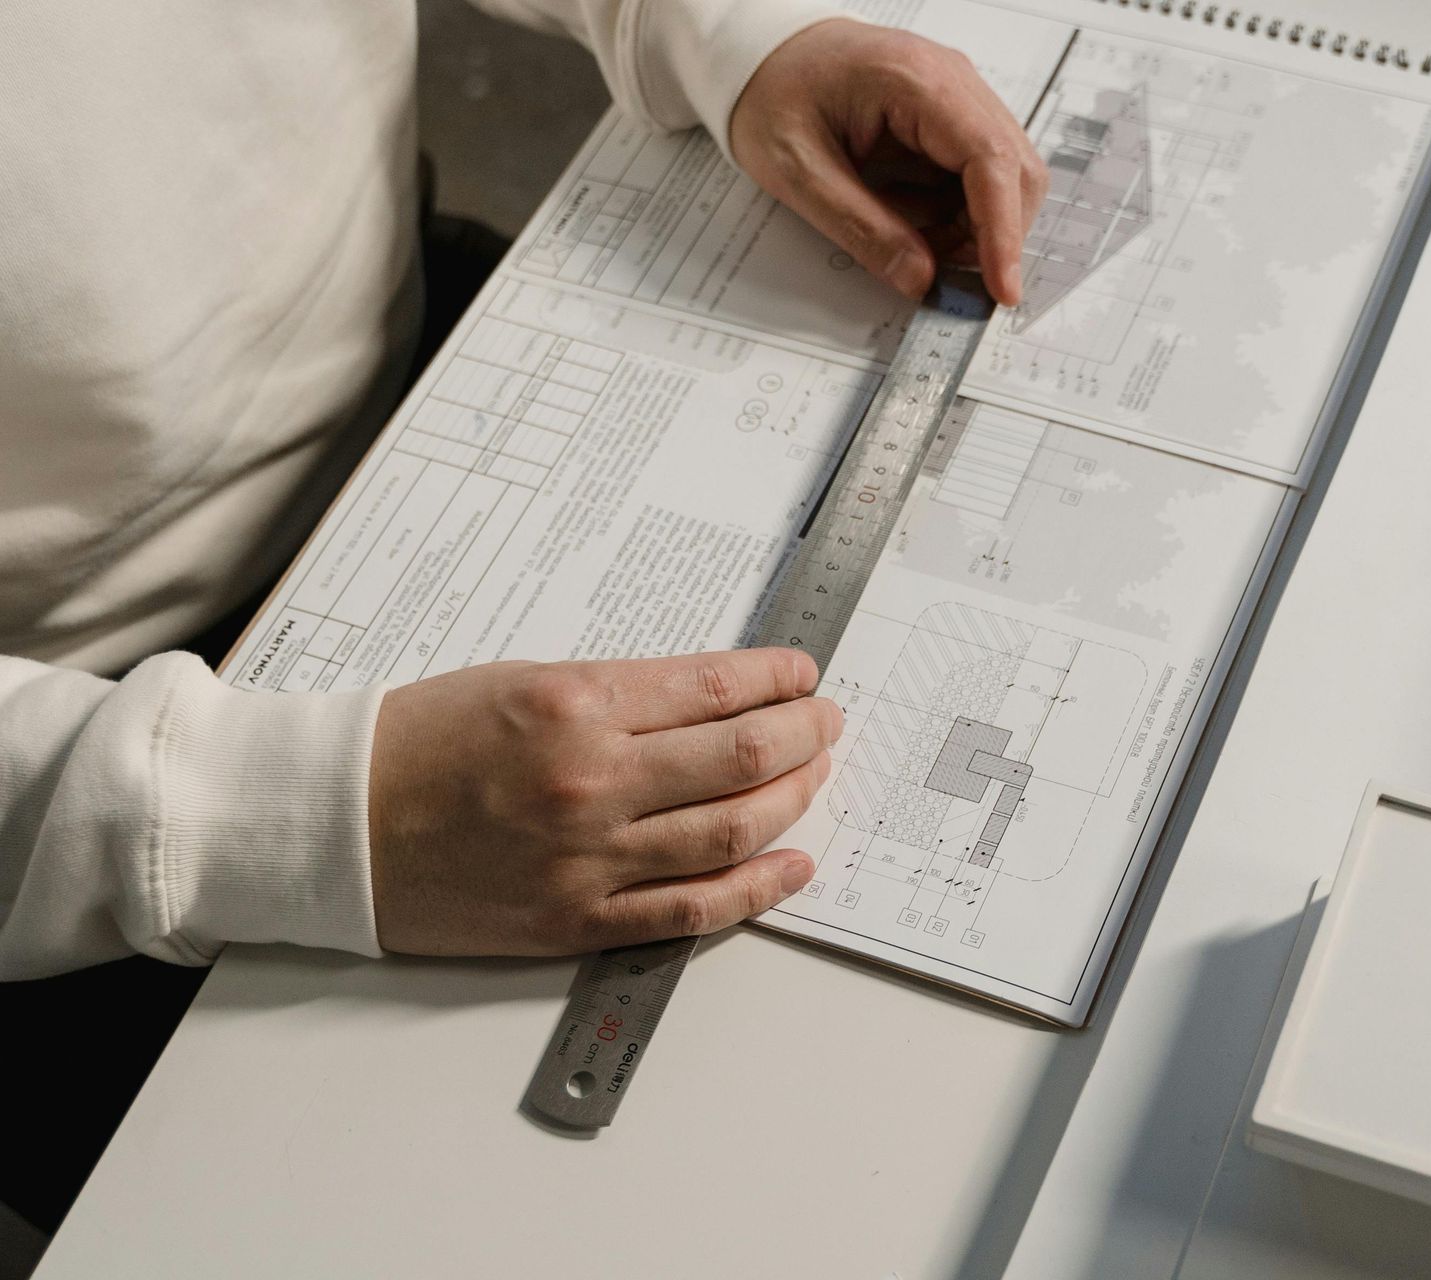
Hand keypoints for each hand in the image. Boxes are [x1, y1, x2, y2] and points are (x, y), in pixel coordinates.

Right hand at [367, 649, 840, 955]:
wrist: (333, 825)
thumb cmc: (415, 744)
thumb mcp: (520, 680)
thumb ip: (619, 694)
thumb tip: (711, 699)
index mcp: (577, 705)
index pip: (717, 688)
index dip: (779, 680)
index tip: (804, 675)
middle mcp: (594, 780)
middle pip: (746, 756)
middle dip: (806, 734)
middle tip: (827, 723)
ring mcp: (590, 857)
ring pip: (735, 829)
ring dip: (796, 799)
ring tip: (817, 777)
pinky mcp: (578, 920)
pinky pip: (693, 908)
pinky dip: (757, 887)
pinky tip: (793, 864)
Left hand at [731, 18, 1048, 305]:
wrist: (760, 53)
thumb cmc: (772, 92)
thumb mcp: (799, 172)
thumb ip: (862, 229)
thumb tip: (920, 278)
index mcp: (915, 81)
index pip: (989, 158)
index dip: (1003, 230)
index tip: (1001, 286)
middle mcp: (950, 81)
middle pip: (1014, 169)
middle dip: (992, 235)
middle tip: (949, 280)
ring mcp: (955, 98)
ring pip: (1002, 178)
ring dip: (970, 228)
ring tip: (911, 242)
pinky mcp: (948, 118)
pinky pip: (976, 177)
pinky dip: (955, 214)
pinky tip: (912, 221)